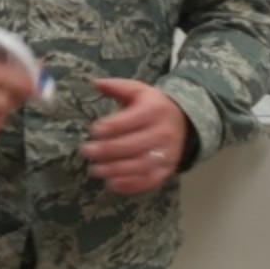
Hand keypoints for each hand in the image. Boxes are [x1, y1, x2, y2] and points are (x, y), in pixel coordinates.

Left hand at [78, 78, 187, 194]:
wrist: (184, 122)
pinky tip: (110, 183)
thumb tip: (94, 83)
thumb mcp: (138, 90)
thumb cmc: (152, 106)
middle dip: (106, 150)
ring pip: (140, 166)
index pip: (131, 120)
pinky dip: (128, 185)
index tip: (93, 130)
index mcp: (155, 110)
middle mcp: (163, 133)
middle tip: (86, 151)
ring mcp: (167, 154)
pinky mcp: (167, 170)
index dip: (111, 126)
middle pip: (133, 145)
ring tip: (94, 170)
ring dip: (114, 171)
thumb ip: (116, 87)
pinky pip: (148, 181)